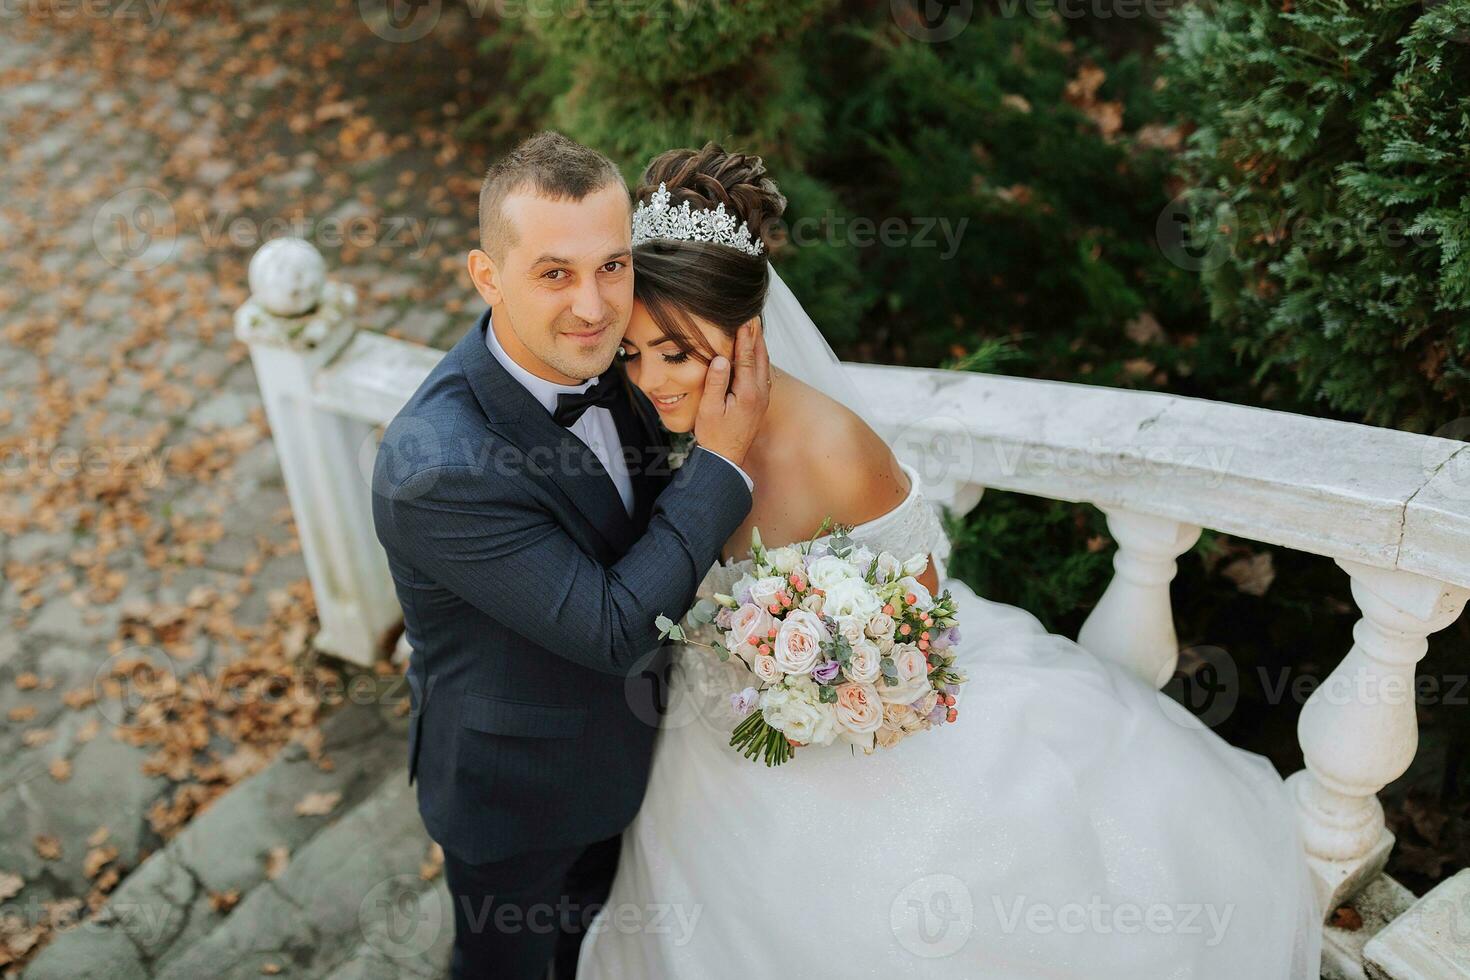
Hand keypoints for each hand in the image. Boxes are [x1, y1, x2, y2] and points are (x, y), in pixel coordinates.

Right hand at [693, 317, 769, 467]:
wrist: (726, 459)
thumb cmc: (713, 435)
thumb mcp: (709, 409)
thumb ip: (715, 382)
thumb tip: (720, 358)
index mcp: (748, 393)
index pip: (746, 357)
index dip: (745, 337)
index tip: (745, 319)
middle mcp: (760, 394)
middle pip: (760, 358)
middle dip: (756, 336)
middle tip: (753, 316)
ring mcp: (762, 399)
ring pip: (764, 366)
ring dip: (759, 346)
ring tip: (754, 329)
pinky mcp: (760, 403)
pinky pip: (762, 374)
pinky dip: (758, 359)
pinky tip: (753, 354)